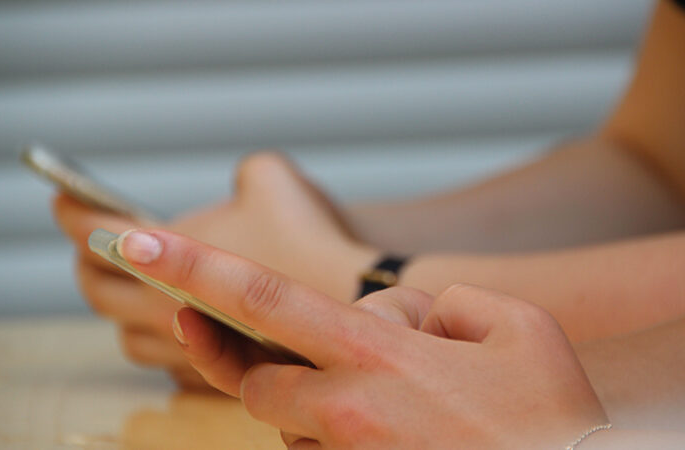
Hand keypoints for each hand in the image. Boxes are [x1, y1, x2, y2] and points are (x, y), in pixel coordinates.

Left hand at [52, 152, 375, 386]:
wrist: (356, 299)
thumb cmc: (309, 238)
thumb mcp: (270, 176)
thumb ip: (237, 173)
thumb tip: (236, 188)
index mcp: (164, 255)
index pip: (94, 234)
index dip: (73, 213)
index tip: (65, 199)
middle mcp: (162, 308)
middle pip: (98, 292)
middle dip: (90, 263)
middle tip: (97, 244)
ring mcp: (186, 348)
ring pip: (129, 337)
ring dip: (124, 311)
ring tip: (136, 288)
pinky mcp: (214, 372)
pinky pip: (169, 363)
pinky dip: (165, 342)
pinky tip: (181, 325)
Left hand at [118, 229, 608, 448]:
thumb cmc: (554, 412)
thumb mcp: (513, 324)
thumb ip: (440, 303)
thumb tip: (396, 318)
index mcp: (379, 357)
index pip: (263, 301)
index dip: (191, 267)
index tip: (130, 243)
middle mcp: (349, 414)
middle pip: (252, 380)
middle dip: (256, 361)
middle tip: (304, 353)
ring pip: (287, 429)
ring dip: (317, 406)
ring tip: (401, 406)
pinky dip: (340, 439)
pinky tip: (403, 433)